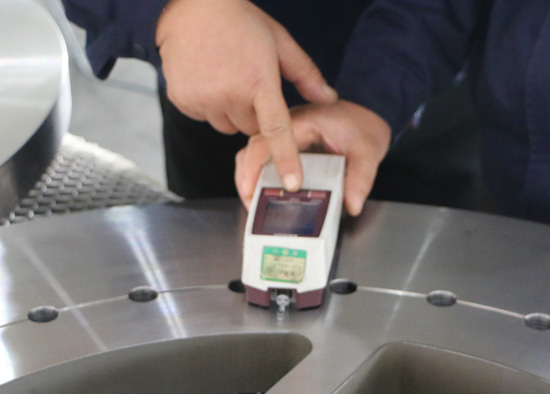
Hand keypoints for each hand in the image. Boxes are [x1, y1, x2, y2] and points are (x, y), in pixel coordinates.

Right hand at [156, 0, 337, 191]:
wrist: (191, 6)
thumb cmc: (240, 21)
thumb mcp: (280, 42)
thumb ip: (306, 74)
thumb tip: (329, 99)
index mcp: (258, 81)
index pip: (276, 129)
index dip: (286, 158)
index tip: (291, 183)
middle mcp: (230, 95)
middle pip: (251, 129)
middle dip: (255, 115)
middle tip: (249, 84)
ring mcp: (203, 99)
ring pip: (227, 126)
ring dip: (232, 112)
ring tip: (227, 79)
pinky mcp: (184, 100)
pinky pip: (204, 117)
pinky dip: (209, 106)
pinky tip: (209, 79)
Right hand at [235, 100, 391, 215]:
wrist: (365, 117)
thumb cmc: (362, 128)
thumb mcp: (367, 152)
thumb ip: (360, 179)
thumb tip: (352, 205)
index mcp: (303, 121)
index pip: (269, 139)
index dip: (257, 164)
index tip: (256, 188)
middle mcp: (287, 127)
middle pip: (252, 148)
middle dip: (246, 177)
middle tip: (250, 203)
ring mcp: (284, 138)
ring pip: (253, 155)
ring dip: (249, 179)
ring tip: (253, 203)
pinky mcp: (285, 149)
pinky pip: (263, 161)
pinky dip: (258, 179)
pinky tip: (262, 196)